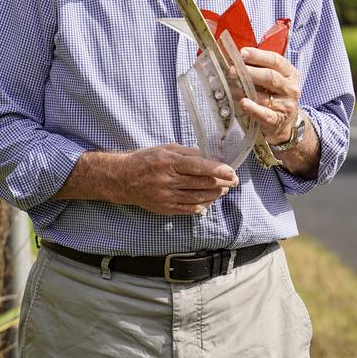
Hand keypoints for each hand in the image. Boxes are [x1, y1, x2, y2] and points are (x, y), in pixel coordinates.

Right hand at [116, 144, 237, 215]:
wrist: (123, 179)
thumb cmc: (145, 160)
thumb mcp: (165, 149)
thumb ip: (186, 152)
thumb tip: (206, 157)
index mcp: (169, 162)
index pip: (199, 166)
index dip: (218, 169)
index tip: (232, 171)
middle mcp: (168, 180)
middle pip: (202, 183)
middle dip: (221, 182)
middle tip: (233, 181)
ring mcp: (167, 196)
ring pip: (198, 197)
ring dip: (215, 194)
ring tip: (224, 190)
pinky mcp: (165, 208)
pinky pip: (189, 209)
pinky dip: (202, 205)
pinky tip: (209, 201)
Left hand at [237, 47, 300, 144]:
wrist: (285, 123)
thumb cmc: (274, 96)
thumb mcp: (273, 79)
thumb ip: (259, 68)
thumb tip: (237, 58)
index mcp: (290, 74)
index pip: (276, 61)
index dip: (258, 56)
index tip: (242, 53)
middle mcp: (290, 89)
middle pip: (270, 77)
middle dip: (249, 71)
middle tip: (232, 69)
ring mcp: (285, 106)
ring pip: (264, 95)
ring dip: (245, 89)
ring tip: (230, 86)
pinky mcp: (277, 121)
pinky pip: (264, 114)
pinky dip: (253, 108)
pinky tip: (243, 103)